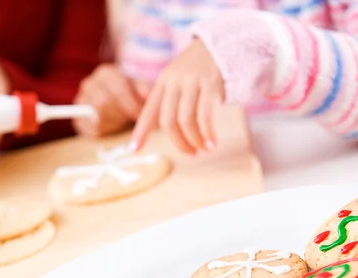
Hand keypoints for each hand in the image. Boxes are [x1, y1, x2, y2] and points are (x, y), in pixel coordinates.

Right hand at [73, 64, 149, 137]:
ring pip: (98, 117)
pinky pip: (94, 129)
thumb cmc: (131, 93)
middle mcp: (90, 84)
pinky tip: (113, 124)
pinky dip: (107, 130)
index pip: (117, 90)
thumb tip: (147, 95)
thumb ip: (145, 88)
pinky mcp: (79, 120)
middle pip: (105, 103)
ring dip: (115, 122)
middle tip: (132, 119)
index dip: (131, 104)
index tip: (140, 114)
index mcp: (106, 73)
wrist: (117, 102)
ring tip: (122, 118)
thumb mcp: (140, 87)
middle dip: (122, 114)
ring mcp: (81, 101)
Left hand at [131, 39, 223, 153]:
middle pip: (168, 121)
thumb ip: (172, 101)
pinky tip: (212, 142)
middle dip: (178, 143)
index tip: (134, 150)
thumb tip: (172, 133)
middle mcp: (174, 82)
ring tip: (203, 149)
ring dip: (194, 140)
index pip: (149, 111)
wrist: (223, 43)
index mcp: (163, 83)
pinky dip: (207, 133)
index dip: (141, 132)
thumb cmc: (199, 70)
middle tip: (190, 154)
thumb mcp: (179, 80)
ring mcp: (192, 82)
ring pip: (186, 120)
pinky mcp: (211, 84)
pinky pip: (205, 115)